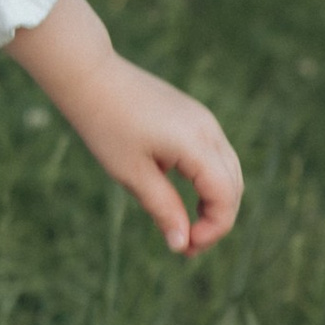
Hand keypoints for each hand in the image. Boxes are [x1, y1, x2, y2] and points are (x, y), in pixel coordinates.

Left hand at [9, 0, 242, 256]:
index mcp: (196, 143)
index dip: (213, 228)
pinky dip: (208, 182)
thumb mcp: (132, 174)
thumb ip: (163, 209)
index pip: (225, 195)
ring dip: (214, 202)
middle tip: (186, 246)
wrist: (90, 76)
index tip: (186, 248)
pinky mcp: (193, 117)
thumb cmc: (105, 125)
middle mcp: (208, 129)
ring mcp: (203, 120)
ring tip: (185, 227)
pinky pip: (214, 156)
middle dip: (216, 219)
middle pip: (234, 185)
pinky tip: (184, 199)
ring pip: (228, 170)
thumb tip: (182, 245)